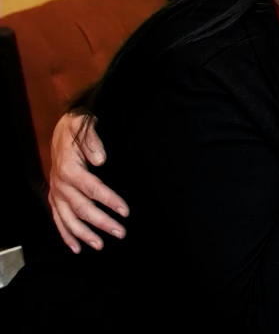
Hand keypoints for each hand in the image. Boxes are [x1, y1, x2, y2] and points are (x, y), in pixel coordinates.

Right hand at [47, 112, 127, 252]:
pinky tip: (76, 248)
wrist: (61, 131)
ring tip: (100, 246)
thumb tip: (101, 159)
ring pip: (68, 219)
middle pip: (82, 208)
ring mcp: (56, 194)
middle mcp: (61, 185)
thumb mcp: (85, 127)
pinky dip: (66, 235)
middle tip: (120, 233)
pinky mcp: (55, 198)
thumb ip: (93, 142)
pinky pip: (58, 220)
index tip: (125, 211)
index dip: (110, 201)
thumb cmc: (77, 130)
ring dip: (84, 234)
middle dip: (101, 223)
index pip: (93, 189)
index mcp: (70, 170)